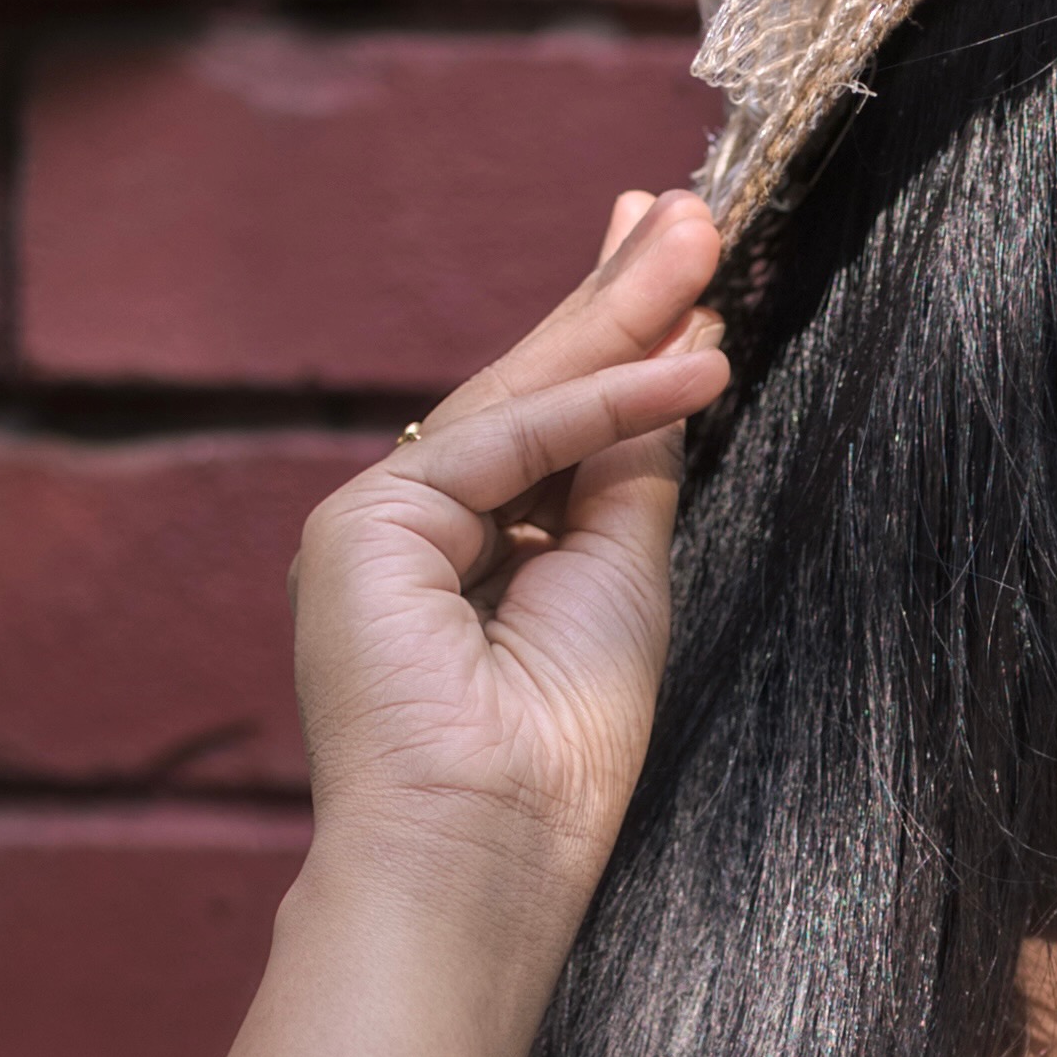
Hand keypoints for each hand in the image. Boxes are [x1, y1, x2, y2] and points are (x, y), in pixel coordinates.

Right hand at [288, 190, 731, 934]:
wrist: (485, 851)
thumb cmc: (557, 753)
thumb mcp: (621, 581)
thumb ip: (628, 473)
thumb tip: (672, 364)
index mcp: (471, 555)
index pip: (554, 423)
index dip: (619, 339)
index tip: (680, 263)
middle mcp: (413, 531)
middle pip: (531, 389)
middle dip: (616, 295)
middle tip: (689, 204)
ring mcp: (376, 526)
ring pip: (515, 397)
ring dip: (614, 311)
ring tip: (696, 235)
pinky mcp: (359, 529)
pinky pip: (505, 443)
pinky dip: (604, 402)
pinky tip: (691, 366)